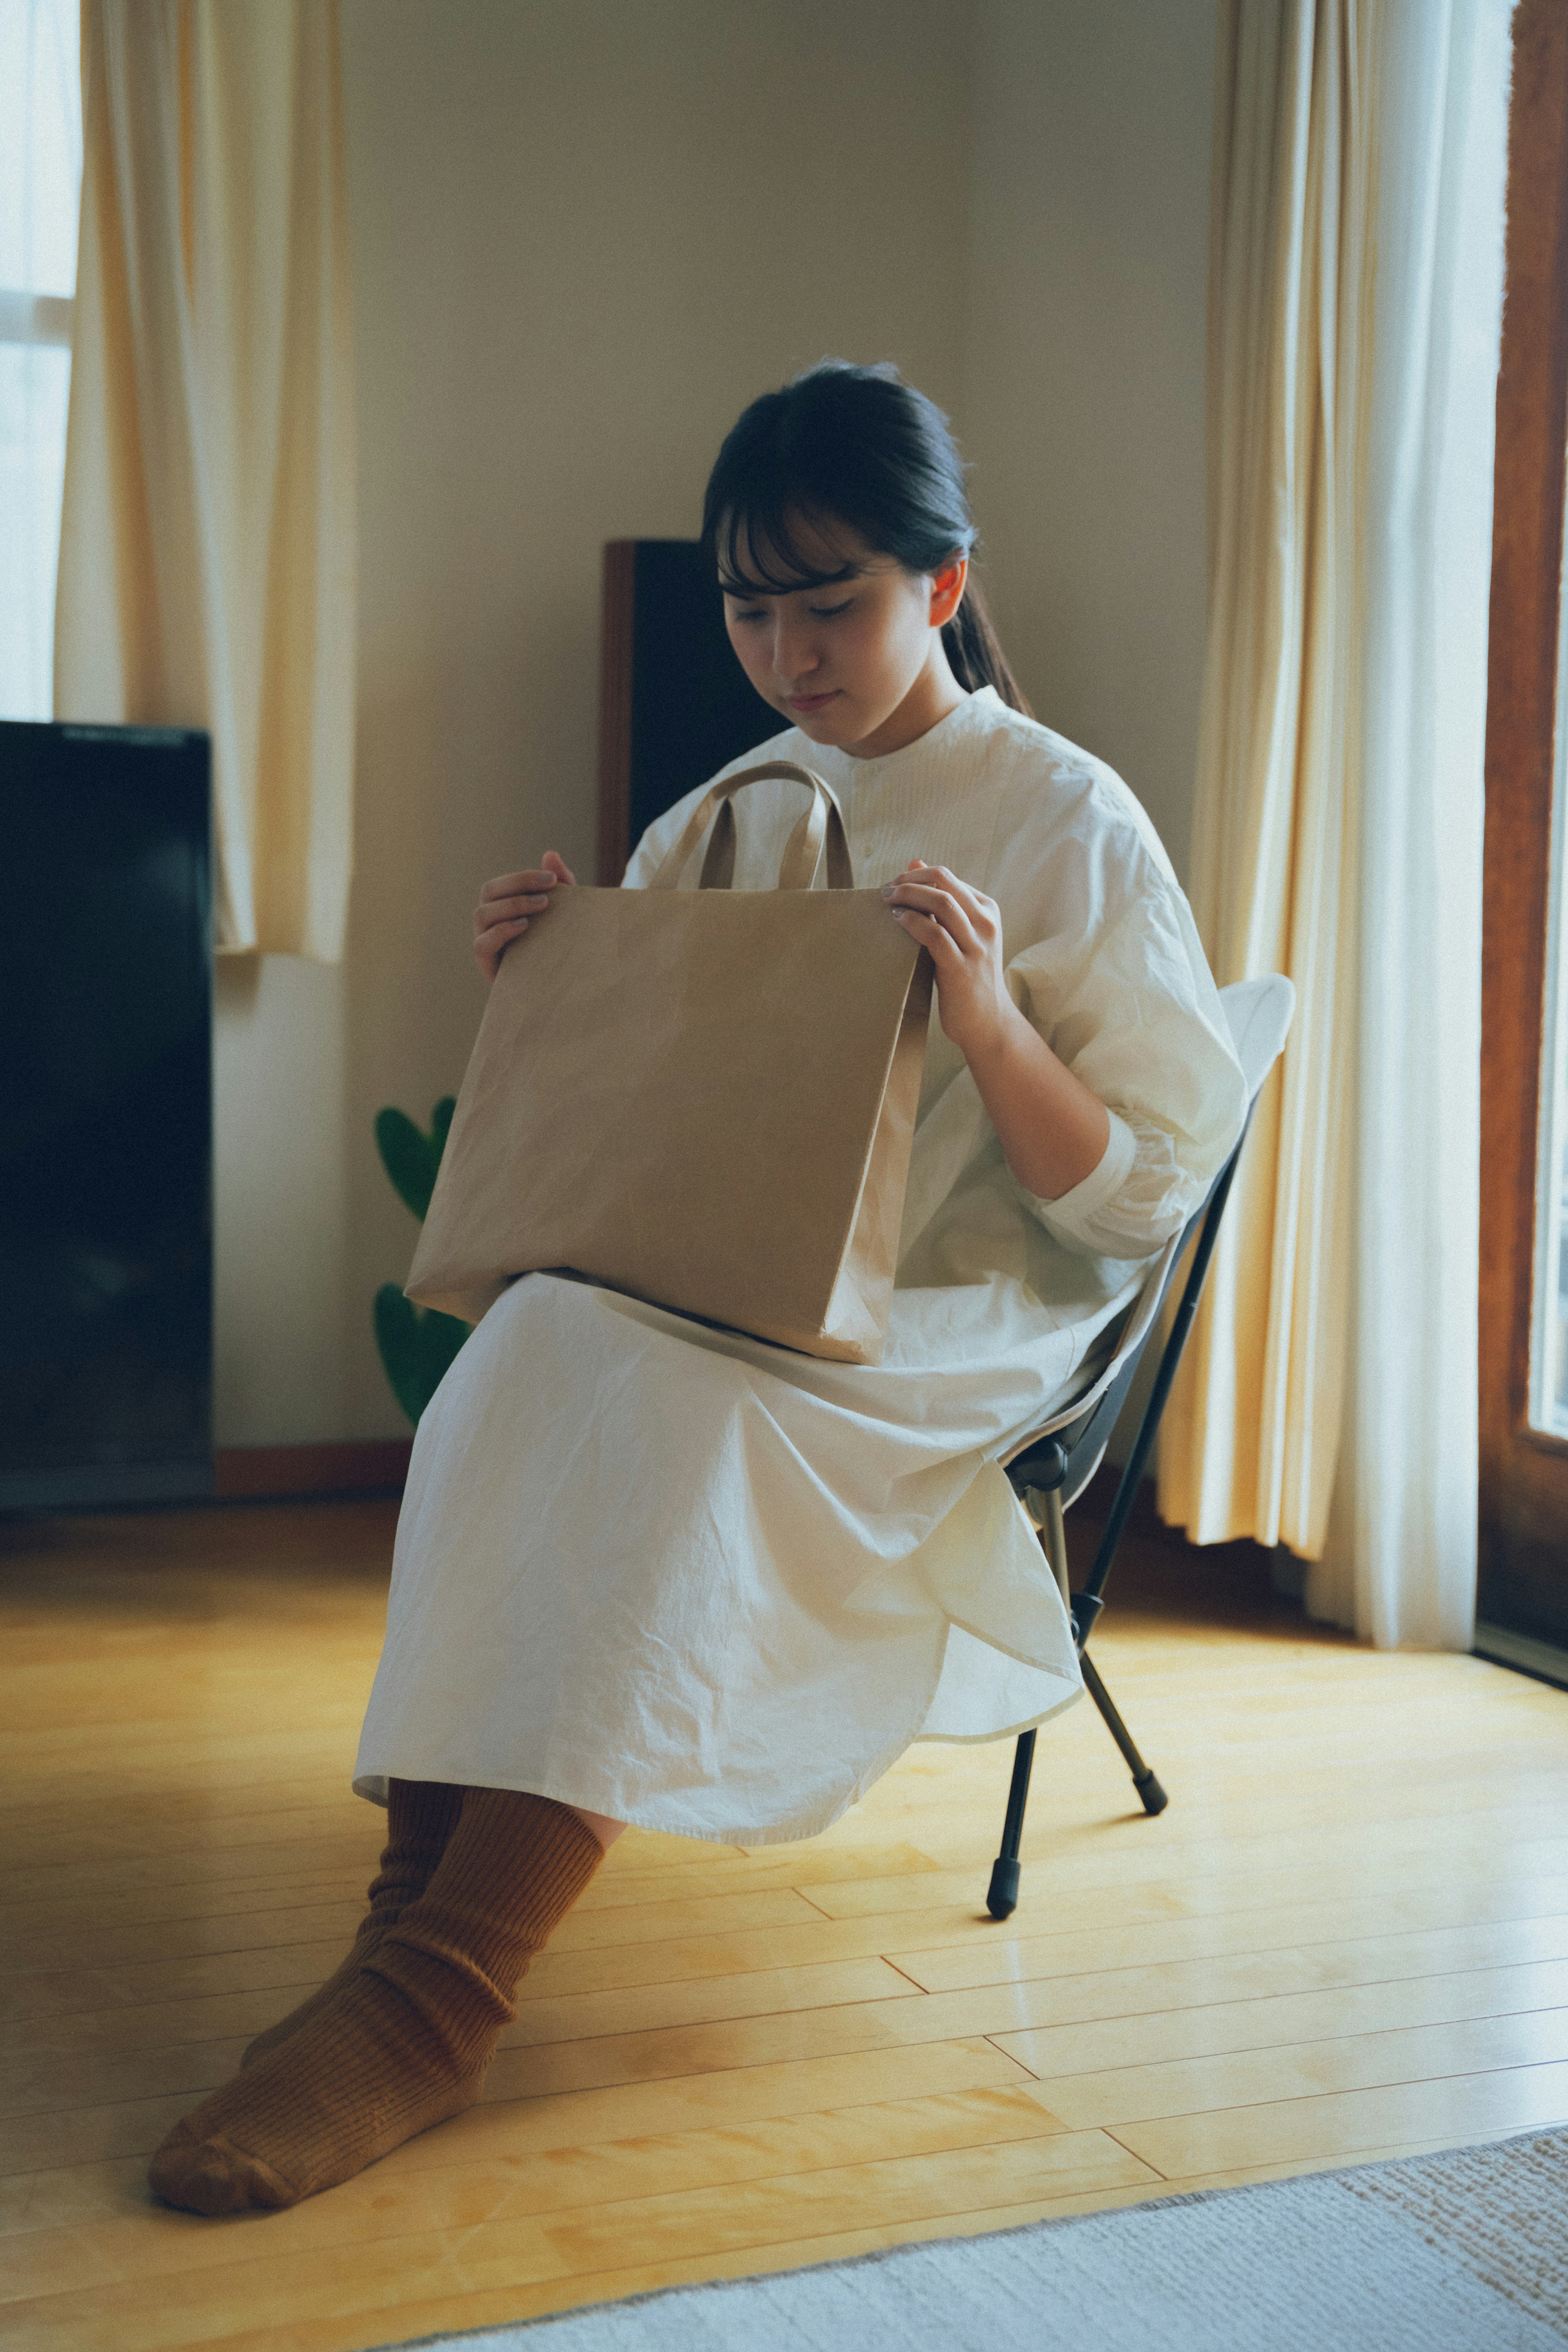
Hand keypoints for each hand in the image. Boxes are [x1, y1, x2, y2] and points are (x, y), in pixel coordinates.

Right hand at [473, 851, 575, 981]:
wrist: (560, 987)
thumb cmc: (557, 945)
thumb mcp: (563, 913)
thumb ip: (560, 883)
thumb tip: (551, 854)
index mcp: (501, 906)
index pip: (502, 883)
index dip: (523, 877)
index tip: (553, 879)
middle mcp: (489, 922)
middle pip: (488, 892)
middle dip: (517, 886)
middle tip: (548, 893)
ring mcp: (485, 942)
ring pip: (482, 914)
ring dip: (511, 906)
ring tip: (539, 907)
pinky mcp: (488, 966)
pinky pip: (482, 944)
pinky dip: (501, 931)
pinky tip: (524, 927)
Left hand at [882, 860, 1009, 1056]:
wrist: (988, 1021)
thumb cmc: (968, 975)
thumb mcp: (960, 934)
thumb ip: (942, 901)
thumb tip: (915, 862)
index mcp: (987, 910)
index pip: (947, 877)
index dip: (915, 875)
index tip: (893, 884)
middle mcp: (985, 923)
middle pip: (944, 882)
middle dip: (908, 880)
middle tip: (885, 890)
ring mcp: (976, 945)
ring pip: (940, 903)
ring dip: (907, 896)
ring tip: (887, 901)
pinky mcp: (961, 968)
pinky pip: (934, 934)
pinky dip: (912, 922)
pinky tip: (897, 920)